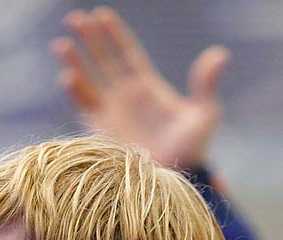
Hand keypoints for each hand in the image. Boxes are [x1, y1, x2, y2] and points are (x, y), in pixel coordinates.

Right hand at [52, 6, 228, 169]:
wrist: (173, 180)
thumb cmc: (192, 149)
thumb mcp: (204, 114)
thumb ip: (205, 83)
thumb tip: (220, 53)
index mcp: (147, 87)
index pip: (127, 53)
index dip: (114, 34)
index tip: (101, 14)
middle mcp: (125, 96)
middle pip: (103, 60)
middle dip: (89, 39)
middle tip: (75, 18)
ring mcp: (111, 113)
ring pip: (88, 80)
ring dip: (75, 62)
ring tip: (62, 45)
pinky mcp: (99, 132)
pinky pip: (83, 106)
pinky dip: (75, 92)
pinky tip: (68, 77)